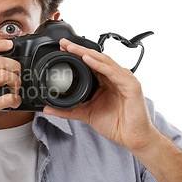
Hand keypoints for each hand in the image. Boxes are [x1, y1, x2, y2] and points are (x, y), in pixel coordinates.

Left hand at [43, 38, 159, 152]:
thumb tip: (48, 109)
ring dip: (87, 53)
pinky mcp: (131, 86)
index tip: (61, 49)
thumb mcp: (85, 114)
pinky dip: (100, 65)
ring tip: (72, 48)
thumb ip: (67, 110)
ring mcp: (124, 80)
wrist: (133, 138)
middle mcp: (115, 77)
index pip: (90, 63)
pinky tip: (87, 60)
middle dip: (79, 49)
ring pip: (104, 61)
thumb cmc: (115, 124)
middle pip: (96, 58)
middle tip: (64, 43)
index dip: (76, 55)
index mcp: (105, 81)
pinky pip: (114, 72)